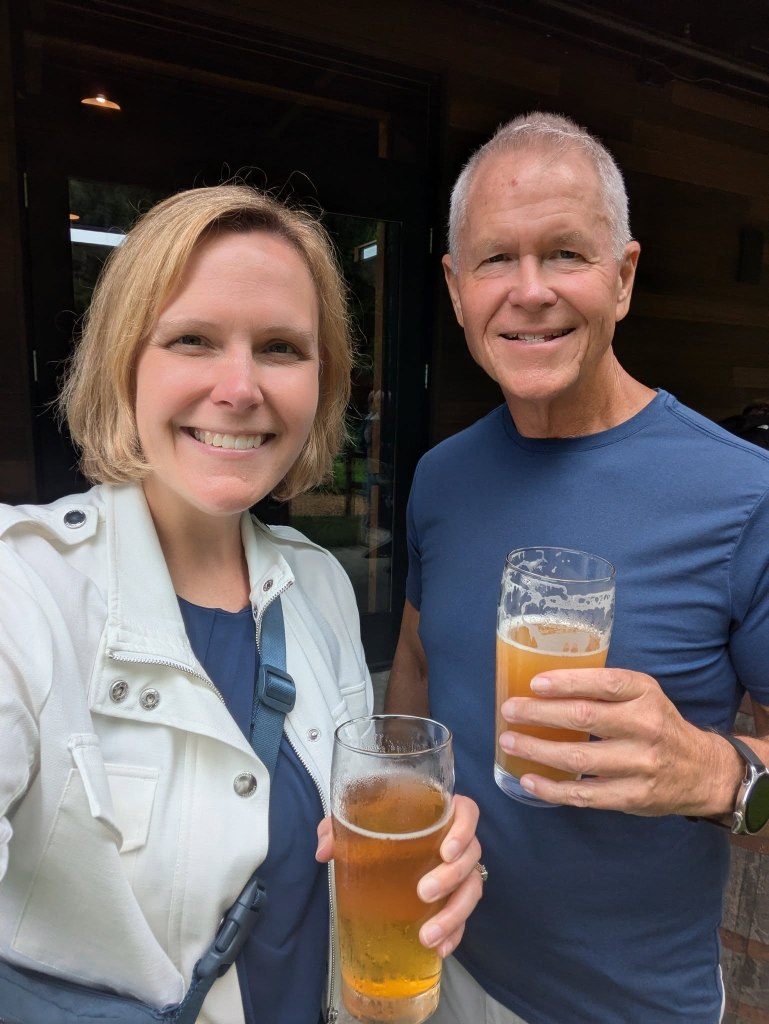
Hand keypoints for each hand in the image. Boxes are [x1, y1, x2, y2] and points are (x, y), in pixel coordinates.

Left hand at [316, 795, 482, 958]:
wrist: (379, 850)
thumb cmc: (376, 825)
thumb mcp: (355, 819)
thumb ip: (337, 827)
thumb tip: (325, 850)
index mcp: (438, 813)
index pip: (467, 812)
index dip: (463, 829)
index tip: (446, 851)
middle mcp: (456, 840)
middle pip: (471, 854)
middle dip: (451, 877)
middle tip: (423, 893)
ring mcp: (458, 871)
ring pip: (471, 889)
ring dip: (454, 914)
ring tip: (428, 935)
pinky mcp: (453, 897)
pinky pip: (464, 916)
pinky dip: (455, 933)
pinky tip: (440, 949)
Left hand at [498, 668, 739, 815]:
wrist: (702, 771)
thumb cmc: (658, 724)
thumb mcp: (643, 694)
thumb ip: (605, 687)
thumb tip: (544, 683)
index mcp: (645, 694)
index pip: (604, 683)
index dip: (567, 682)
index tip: (535, 684)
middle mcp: (646, 727)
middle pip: (585, 718)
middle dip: (540, 714)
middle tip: (510, 710)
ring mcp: (640, 764)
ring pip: (580, 758)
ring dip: (537, 750)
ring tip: (510, 742)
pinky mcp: (633, 796)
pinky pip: (585, 794)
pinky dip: (552, 789)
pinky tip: (529, 780)